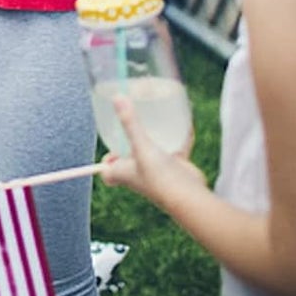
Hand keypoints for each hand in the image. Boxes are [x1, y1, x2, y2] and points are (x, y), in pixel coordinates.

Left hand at [101, 95, 205, 209]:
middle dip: (128, 145)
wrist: (189, 198)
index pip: (107, 171)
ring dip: (152, 141)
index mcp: (124, 173)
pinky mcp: (176, 168)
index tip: (109, 148)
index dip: (106, 162)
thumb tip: (116, 97)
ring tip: (154, 120)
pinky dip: (178, 138)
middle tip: (130, 124)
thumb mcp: (140, 145)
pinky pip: (175, 150)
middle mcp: (139, 173)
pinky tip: (184, 124)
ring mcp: (158, 171)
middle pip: (129, 159)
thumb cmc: (159, 177)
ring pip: (152, 154)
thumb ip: (129, 122)